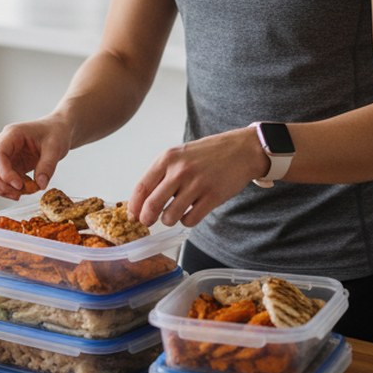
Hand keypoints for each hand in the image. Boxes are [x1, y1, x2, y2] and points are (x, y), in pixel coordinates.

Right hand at [0, 116, 70, 200]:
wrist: (58, 130)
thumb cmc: (54, 132)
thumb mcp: (55, 147)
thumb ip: (47, 166)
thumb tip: (40, 184)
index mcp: (11, 135)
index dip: (4, 173)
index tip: (19, 185)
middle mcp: (3, 145)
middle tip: (18, 194)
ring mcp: (5, 156)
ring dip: (2, 189)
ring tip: (21, 194)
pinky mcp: (10, 166)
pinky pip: (2, 181)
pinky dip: (10, 189)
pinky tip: (25, 189)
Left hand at [127, 127, 264, 227]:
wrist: (240, 150)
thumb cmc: (207, 154)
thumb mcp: (180, 155)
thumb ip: (161, 174)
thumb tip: (142, 201)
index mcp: (167, 158)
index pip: (141, 187)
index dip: (134, 206)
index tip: (132, 216)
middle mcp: (180, 171)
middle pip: (152, 205)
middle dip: (147, 219)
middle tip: (148, 222)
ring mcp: (197, 184)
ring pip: (170, 216)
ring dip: (168, 220)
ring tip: (174, 213)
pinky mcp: (212, 197)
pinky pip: (190, 220)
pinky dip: (186, 220)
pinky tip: (190, 212)